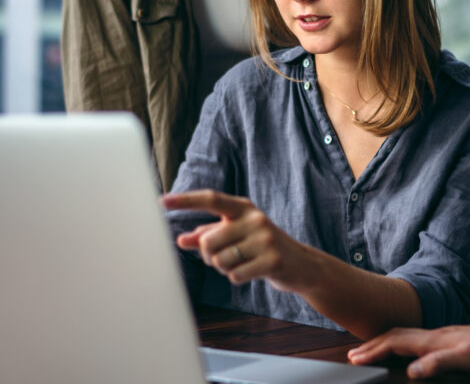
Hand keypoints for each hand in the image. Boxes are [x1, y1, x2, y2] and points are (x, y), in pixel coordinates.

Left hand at [163, 190, 312, 291]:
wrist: (300, 264)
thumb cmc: (260, 247)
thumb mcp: (236, 235)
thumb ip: (208, 235)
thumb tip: (181, 240)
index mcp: (243, 208)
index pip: (211, 199)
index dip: (186, 201)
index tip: (161, 201)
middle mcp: (255, 218)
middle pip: (209, 241)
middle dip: (209, 256)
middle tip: (225, 257)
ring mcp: (265, 239)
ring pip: (220, 260)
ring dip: (225, 268)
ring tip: (242, 263)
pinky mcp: (272, 260)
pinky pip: (235, 275)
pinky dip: (237, 278)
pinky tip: (252, 271)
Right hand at [347, 322, 469, 378]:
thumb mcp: (469, 360)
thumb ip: (440, 363)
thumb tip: (413, 370)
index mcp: (434, 340)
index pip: (396, 342)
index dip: (374, 350)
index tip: (356, 358)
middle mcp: (435, 335)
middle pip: (395, 335)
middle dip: (373, 344)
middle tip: (354, 354)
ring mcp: (442, 335)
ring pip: (405, 335)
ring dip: (384, 342)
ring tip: (371, 349)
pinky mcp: (450, 339)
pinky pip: (416, 338)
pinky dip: (401, 343)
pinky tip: (405, 350)